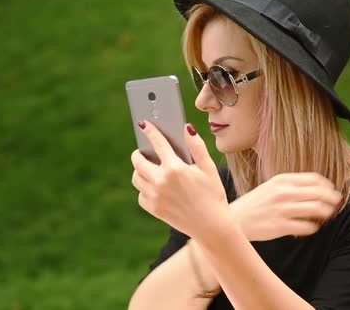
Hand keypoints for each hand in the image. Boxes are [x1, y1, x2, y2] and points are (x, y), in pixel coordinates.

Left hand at [130, 121, 228, 238]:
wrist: (212, 226)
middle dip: (139, 153)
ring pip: (136, 178)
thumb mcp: (208, 169)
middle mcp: (161, 182)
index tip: (143, 124)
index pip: (158, 143)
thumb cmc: (213, 195)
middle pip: (138, 161)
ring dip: (140, 171)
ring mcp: (155, 196)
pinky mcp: (153, 209)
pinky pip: (141, 194)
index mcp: (175, 168)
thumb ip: (196, 146)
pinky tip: (156, 187)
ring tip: (150, 169)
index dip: (150, 131)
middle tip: (144, 152)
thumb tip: (186, 127)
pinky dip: (145, 189)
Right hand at [229, 173, 341, 240]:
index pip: (314, 179)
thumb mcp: (270, 187)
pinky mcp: (281, 226)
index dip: (327, 185)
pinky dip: (313, 227)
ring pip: (317, 209)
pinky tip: (312, 227)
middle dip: (332, 199)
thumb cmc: (255, 204)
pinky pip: (307, 227)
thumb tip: (316, 189)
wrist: (235, 220)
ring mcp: (282, 209)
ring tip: (327, 216)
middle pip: (319, 193)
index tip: (332, 191)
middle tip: (337, 204)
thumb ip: (290, 185)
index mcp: (282, 180)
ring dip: (326, 213)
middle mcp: (283, 192)